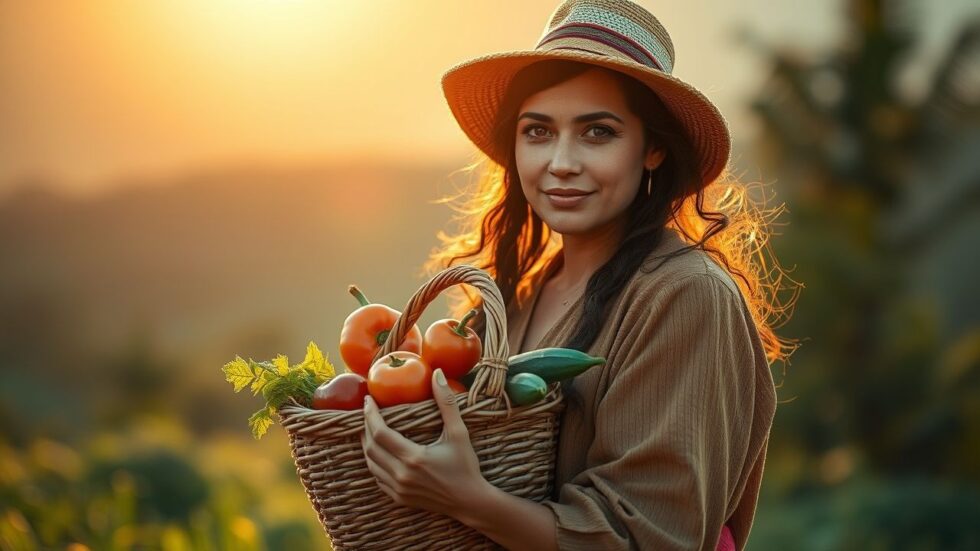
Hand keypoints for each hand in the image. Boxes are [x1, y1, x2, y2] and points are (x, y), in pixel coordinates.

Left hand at [361, 368, 488, 517]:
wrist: (470, 501)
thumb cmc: (466, 466)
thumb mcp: (459, 433)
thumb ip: (446, 403)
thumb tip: (437, 374)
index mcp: (414, 458)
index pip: (380, 432)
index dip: (370, 414)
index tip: (368, 400)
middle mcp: (402, 475)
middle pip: (371, 447)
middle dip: (365, 426)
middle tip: (366, 411)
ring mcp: (398, 489)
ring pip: (371, 464)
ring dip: (366, 444)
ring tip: (368, 428)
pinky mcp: (399, 498)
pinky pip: (377, 478)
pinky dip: (373, 462)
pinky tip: (378, 451)